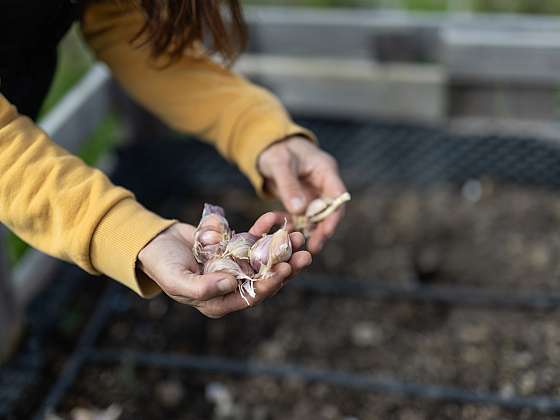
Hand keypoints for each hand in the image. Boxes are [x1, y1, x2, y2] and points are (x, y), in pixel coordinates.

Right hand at [137, 213, 310, 317]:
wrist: (154, 242)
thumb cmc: (162, 265)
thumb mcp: (177, 280)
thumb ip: (203, 288)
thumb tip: (232, 284)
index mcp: (220, 301)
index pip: (251, 296)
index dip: (270, 284)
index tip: (284, 269)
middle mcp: (231, 286)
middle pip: (265, 279)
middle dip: (286, 267)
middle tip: (305, 254)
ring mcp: (234, 266)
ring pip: (264, 259)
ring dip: (281, 248)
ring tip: (298, 235)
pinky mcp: (234, 248)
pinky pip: (253, 240)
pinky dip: (264, 230)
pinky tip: (276, 218)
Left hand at [258, 136, 347, 253]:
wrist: (268, 147)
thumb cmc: (276, 149)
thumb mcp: (279, 163)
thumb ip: (289, 185)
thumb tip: (299, 210)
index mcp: (325, 170)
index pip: (338, 196)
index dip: (334, 215)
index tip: (327, 231)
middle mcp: (323, 184)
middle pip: (330, 210)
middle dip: (323, 229)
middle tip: (314, 247)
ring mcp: (313, 193)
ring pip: (316, 217)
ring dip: (309, 232)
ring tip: (302, 248)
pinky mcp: (302, 200)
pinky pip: (301, 217)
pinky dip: (295, 226)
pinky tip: (287, 237)